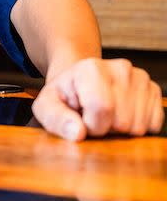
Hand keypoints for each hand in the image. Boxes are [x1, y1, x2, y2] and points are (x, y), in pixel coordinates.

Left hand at [32, 57, 163, 140]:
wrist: (80, 83)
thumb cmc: (64, 96)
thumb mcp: (48, 105)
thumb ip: (56, 119)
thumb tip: (77, 132)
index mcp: (91, 68)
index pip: (101, 108)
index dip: (90, 125)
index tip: (80, 118)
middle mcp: (120, 68)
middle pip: (121, 121)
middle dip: (105, 128)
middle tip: (92, 116)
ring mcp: (139, 78)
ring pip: (138, 126)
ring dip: (120, 130)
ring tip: (105, 114)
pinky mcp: (153, 90)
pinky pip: (153, 125)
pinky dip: (137, 127)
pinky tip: (120, 114)